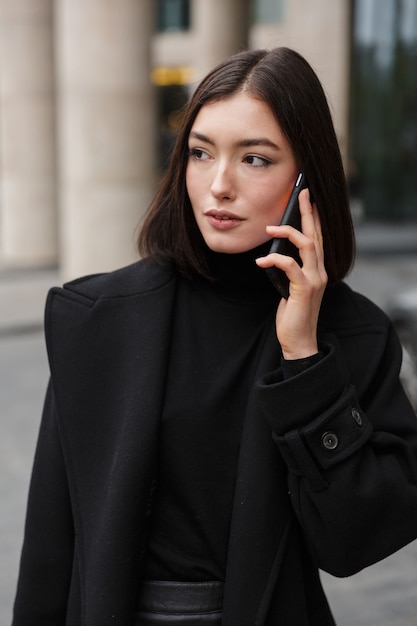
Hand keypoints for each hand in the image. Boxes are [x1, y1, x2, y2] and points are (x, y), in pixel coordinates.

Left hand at [256, 189, 327, 359]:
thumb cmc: (293, 315)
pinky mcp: (305, 289)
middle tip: (302, 193)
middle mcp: (321, 271)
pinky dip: (275, 260)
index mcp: (318, 270)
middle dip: (308, 212)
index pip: (318, 237)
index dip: (314, 217)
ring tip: (271, 229)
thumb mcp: (290, 288)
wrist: (299, 341)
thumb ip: (290, 271)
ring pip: (308, 245)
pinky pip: (290, 266)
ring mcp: (315, 280)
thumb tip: (276, 255)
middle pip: (317, 234)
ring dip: (289, 233)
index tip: (307, 199)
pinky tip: (261, 261)